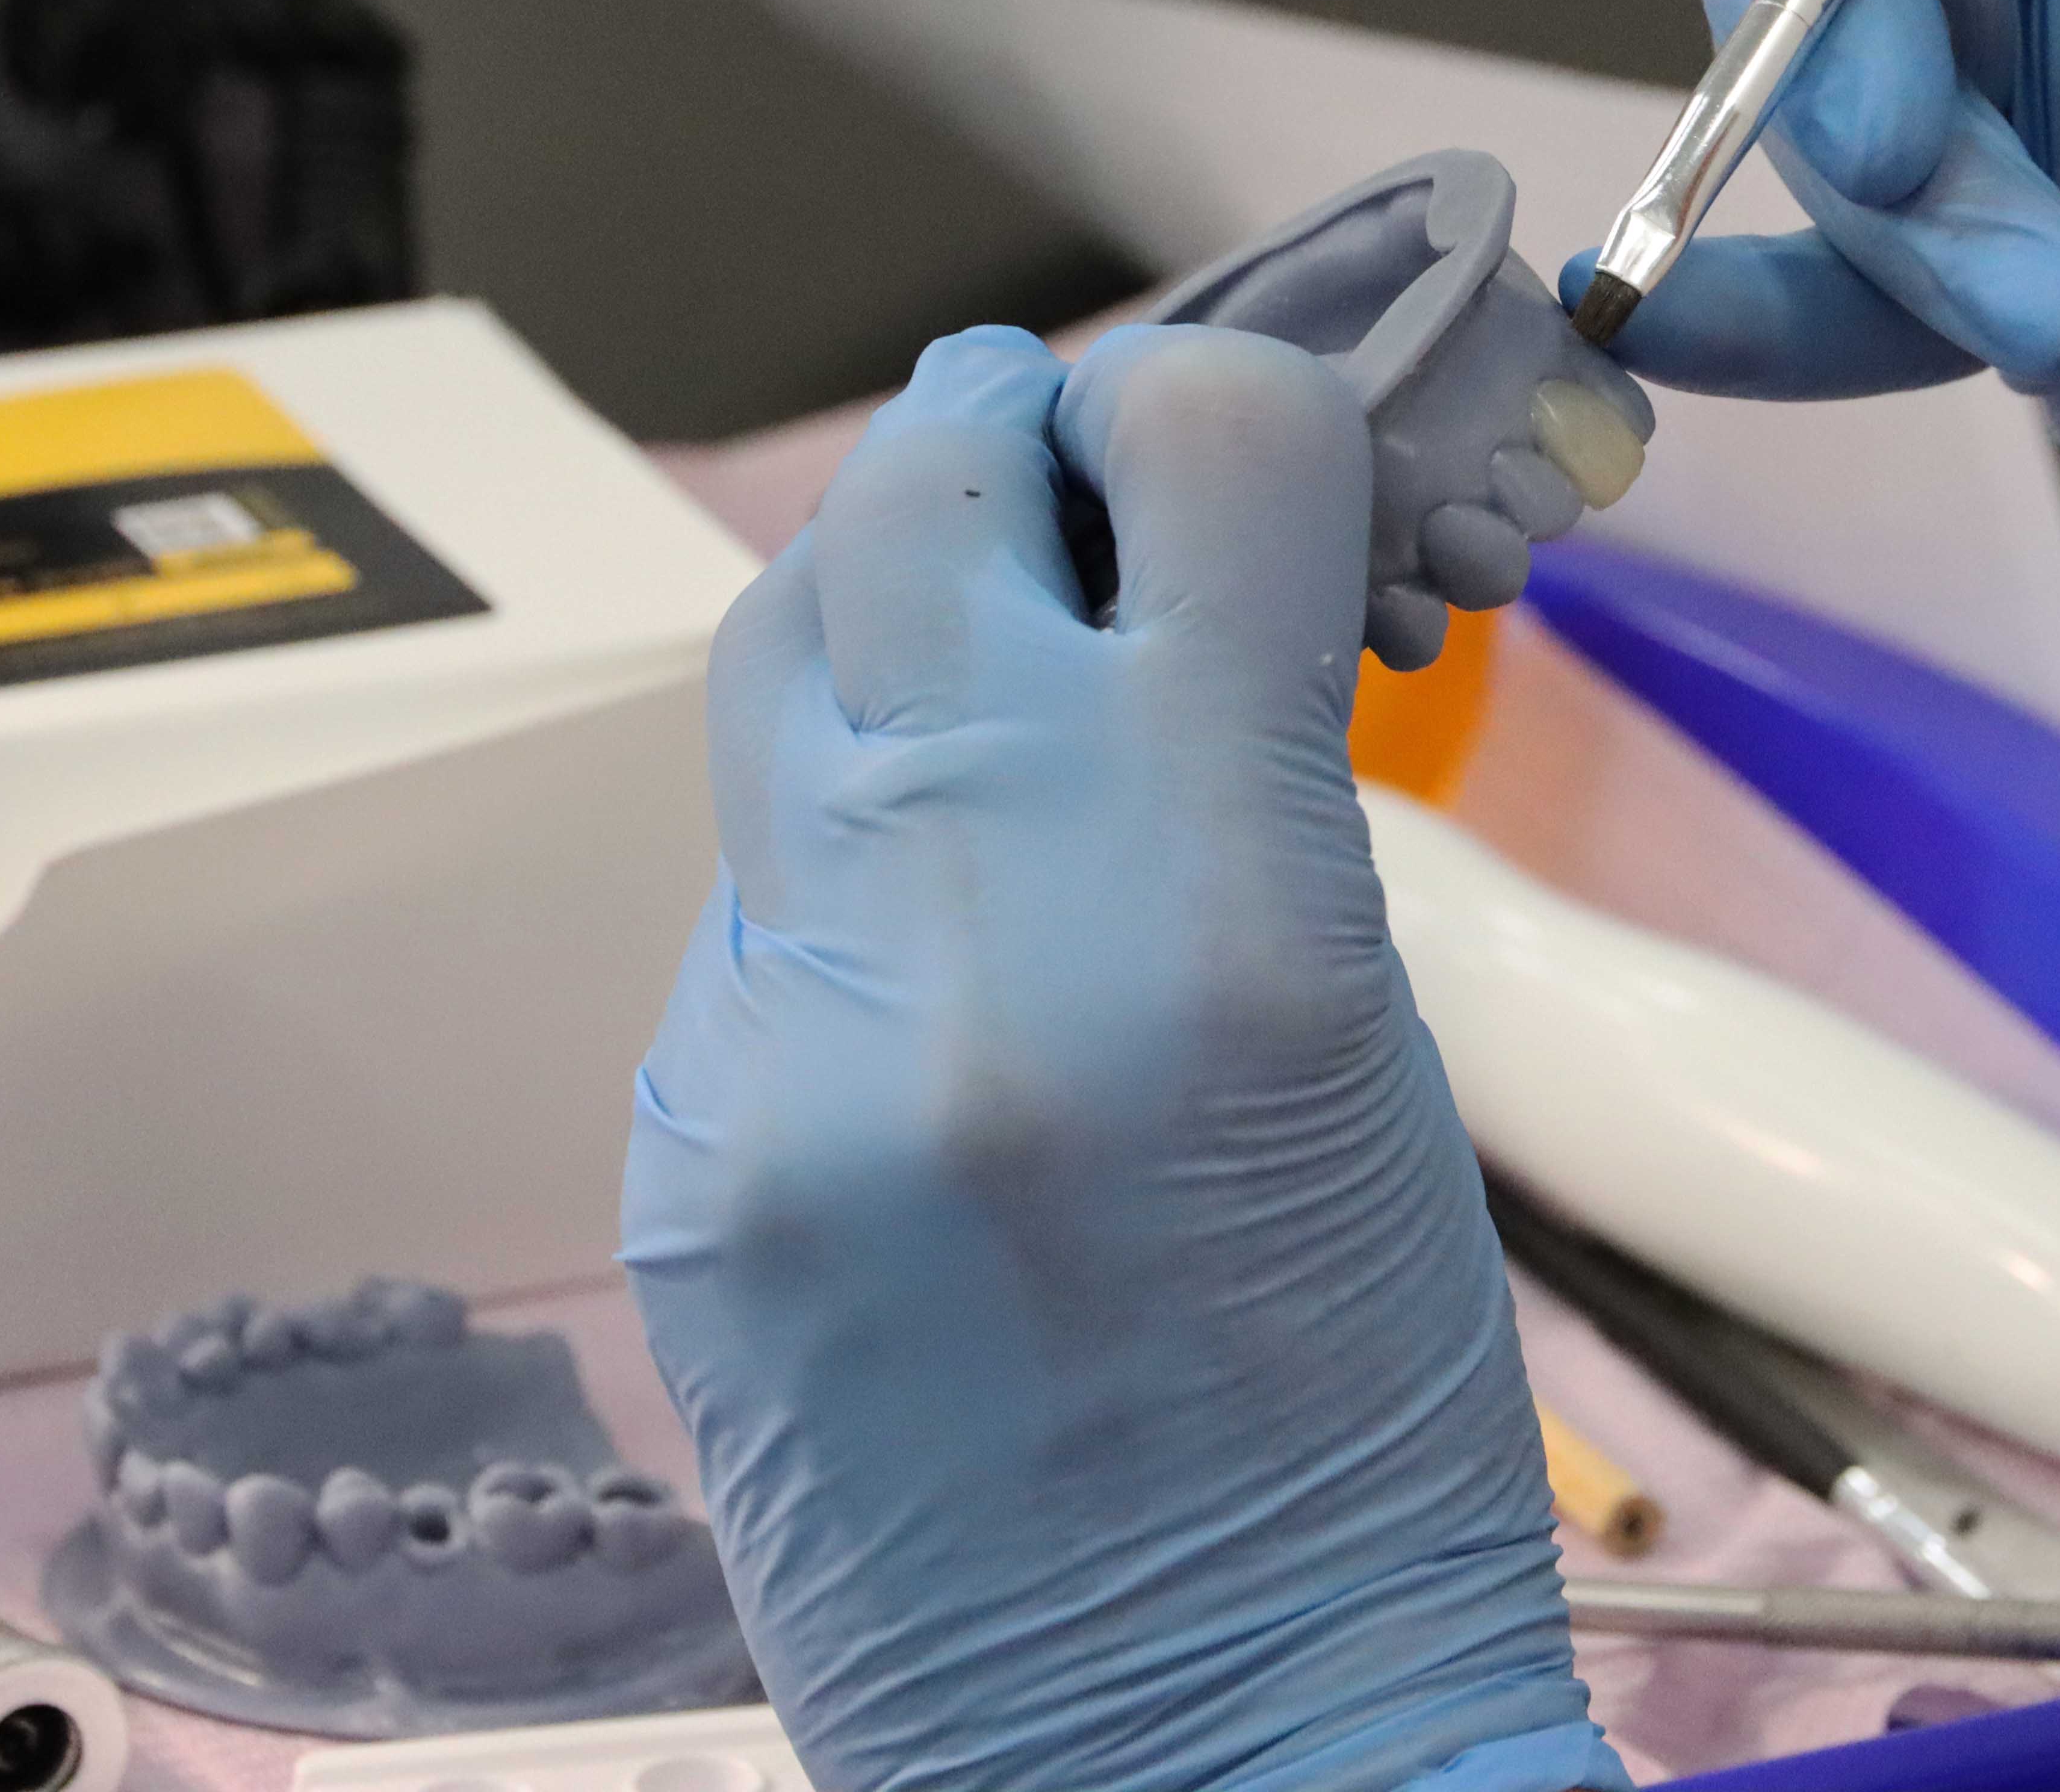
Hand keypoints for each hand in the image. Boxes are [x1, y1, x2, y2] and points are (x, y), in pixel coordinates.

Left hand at [623, 325, 1621, 1791]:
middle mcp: (971, 934)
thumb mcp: (1376, 1041)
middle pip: (921, 484)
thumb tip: (1167, 580)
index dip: (1246, 402)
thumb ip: (1242, 778)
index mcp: (1224, 908)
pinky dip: (849, 855)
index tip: (1271, 444)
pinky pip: (749, 890)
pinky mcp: (683, 1145)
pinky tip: (945, 949)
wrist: (1193, 1751)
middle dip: (1021, 439)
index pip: (1195, 439)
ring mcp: (782, 1045)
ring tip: (1000, 664)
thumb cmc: (1359, 1442)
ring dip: (897, 604)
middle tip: (1089, 479)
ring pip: (783, 653)